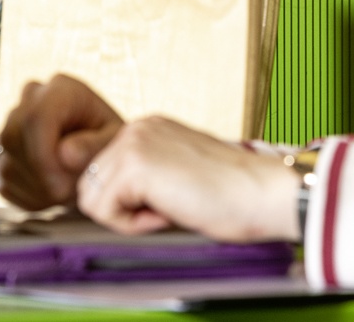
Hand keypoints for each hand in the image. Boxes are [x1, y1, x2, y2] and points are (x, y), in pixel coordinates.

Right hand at [0, 74, 125, 209]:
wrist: (99, 150)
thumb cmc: (111, 143)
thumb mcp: (116, 142)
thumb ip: (95, 146)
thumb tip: (64, 155)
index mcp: (62, 89)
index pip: (35, 117)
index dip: (42, 156)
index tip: (62, 188)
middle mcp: (31, 99)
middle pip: (14, 138)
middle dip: (39, 177)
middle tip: (68, 196)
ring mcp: (13, 124)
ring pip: (6, 162)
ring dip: (36, 190)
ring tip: (67, 193)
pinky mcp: (3, 153)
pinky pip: (4, 181)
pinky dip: (28, 197)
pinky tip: (53, 195)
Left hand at [75, 116, 300, 241]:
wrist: (264, 192)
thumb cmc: (233, 193)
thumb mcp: (179, 174)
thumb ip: (146, 177)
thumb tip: (109, 201)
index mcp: (146, 129)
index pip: (103, 173)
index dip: (127, 202)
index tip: (165, 205)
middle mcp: (135, 128)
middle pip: (90, 185)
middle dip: (123, 209)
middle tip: (168, 209)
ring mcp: (133, 143)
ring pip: (92, 199)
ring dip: (127, 217)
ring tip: (169, 210)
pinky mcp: (134, 165)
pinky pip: (105, 211)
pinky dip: (134, 225)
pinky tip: (169, 214)